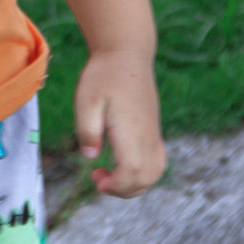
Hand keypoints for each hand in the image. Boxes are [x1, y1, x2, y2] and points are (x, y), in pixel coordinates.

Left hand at [74, 50, 165, 198]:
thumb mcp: (86, 99)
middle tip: (99, 179)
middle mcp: (147, 135)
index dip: (116, 186)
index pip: (132, 173)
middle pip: (146, 178)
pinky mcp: (153, 129)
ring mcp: (153, 133)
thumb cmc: (103, 75)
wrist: (126, 54)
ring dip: (134, 184)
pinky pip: (157, 161)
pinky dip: (143, 173)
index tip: (96, 179)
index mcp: (131, 130)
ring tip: (111, 176)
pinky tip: (123, 164)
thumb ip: (87, 129)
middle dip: (123, 190)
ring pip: (155, 173)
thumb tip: (90, 156)